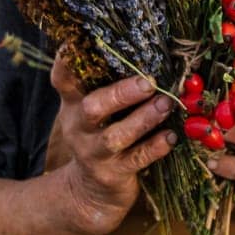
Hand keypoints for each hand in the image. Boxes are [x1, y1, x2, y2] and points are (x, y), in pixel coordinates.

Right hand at [49, 53, 177, 234]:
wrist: (90, 193)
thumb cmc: (99, 136)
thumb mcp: (92, 112)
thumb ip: (103, 83)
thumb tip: (138, 44)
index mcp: (73, 106)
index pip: (63, 80)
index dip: (67, 62)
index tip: (77, 42)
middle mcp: (80, 128)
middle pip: (91, 107)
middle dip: (120, 94)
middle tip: (148, 82)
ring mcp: (95, 153)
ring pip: (117, 136)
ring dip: (144, 119)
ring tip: (166, 104)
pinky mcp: (114, 175)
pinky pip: (137, 159)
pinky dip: (155, 147)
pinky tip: (171, 136)